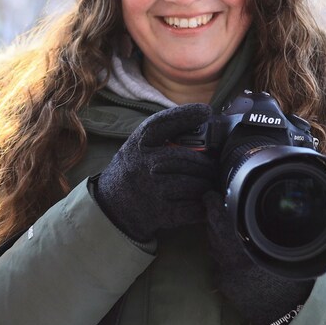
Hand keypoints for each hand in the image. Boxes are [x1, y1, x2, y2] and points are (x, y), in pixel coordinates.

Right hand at [92, 104, 217, 242]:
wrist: (112, 207)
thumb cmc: (133, 171)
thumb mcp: (137, 147)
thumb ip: (162, 135)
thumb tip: (201, 120)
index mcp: (140, 144)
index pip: (163, 123)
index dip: (186, 115)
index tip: (205, 111)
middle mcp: (146, 164)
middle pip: (189, 158)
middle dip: (207, 163)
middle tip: (213, 165)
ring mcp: (154, 189)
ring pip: (196, 183)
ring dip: (207, 184)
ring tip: (207, 183)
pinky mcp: (163, 213)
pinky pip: (195, 207)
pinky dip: (204, 205)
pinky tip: (203, 201)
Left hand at [205, 192, 314, 324]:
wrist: (286, 319)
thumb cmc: (294, 287)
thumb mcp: (292, 257)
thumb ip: (280, 238)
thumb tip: (278, 217)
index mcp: (246, 259)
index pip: (221, 226)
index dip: (213, 208)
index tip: (210, 195)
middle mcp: (230, 267)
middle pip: (213, 234)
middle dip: (212, 217)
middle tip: (213, 201)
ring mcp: (224, 276)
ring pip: (213, 247)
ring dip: (216, 234)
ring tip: (223, 220)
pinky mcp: (223, 284)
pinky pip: (218, 261)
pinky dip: (221, 252)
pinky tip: (231, 246)